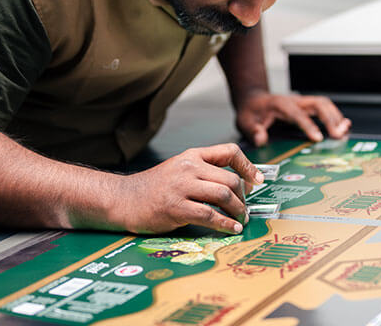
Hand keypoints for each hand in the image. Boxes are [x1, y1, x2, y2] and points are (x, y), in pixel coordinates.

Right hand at [116, 143, 263, 234]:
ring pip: (223, 196)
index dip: (248, 166)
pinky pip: (209, 215)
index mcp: (192, 155)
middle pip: (230, 179)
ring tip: (240, 221)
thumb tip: (240, 186)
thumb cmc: (154, 188)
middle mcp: (188, 167)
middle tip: (244, 210)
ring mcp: (181, 187)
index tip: (258, 180)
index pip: (229, 151)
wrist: (123, 199)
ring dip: (238, 211)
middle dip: (244, 198)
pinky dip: (225, 224)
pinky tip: (230, 229)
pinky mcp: (175, 207)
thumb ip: (205, 172)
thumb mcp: (179, 169)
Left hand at [235, 90, 351, 146]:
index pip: (297, 114)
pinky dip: (335, 116)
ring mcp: (302, 102)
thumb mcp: (244, 121)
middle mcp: (294, 101)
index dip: (308, 125)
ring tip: (344, 132)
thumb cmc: (251, 111)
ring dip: (336, 116)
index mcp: (280, 105)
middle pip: (317, 104)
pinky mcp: (307, 106)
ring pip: (324, 104)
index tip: (318, 138)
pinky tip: (343, 126)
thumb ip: (253, 130)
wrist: (254, 99)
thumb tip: (261, 138)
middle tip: (338, 135)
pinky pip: (324, 107)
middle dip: (330, 119)